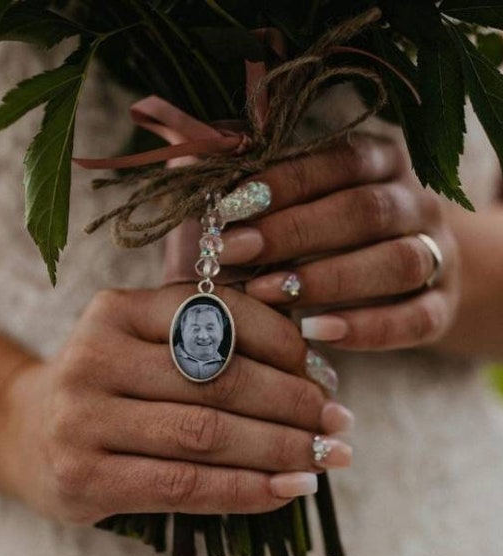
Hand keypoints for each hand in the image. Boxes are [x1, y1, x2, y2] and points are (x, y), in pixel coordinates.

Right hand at [0, 286, 352, 524]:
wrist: (28, 431)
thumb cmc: (110, 382)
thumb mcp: (146, 341)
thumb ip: (212, 336)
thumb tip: (310, 359)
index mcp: (117, 308)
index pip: (215, 313)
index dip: (279, 342)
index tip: (320, 371)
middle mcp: (94, 355)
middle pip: (217, 379)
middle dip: (291, 402)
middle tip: (337, 420)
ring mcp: (82, 417)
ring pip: (206, 433)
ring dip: (280, 449)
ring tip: (325, 456)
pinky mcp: (83, 477)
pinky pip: (183, 485)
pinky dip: (245, 490)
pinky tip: (286, 490)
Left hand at [221, 135, 459, 350]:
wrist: (404, 277)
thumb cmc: (328, 232)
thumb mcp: (297, 200)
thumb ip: (249, 181)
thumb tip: (186, 152)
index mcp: (381, 163)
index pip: (338, 161)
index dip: (283, 184)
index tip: (226, 209)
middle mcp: (415, 203)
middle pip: (365, 210)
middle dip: (292, 232)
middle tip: (229, 252)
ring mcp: (437, 255)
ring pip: (396, 262)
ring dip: (325, 279)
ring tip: (263, 293)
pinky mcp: (441, 307)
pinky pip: (416, 319)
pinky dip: (366, 328)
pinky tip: (314, 332)